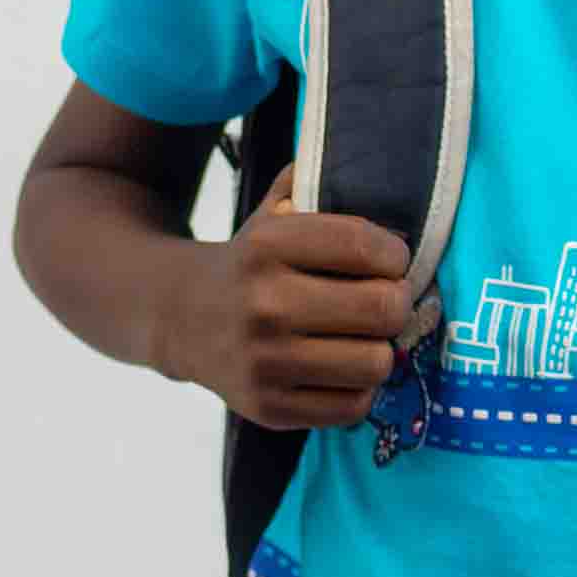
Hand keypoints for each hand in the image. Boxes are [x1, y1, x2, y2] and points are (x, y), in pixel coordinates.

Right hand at [161, 162, 441, 426]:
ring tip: (365, 335)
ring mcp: (264, 362)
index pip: (366, 246)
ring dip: (381, 348)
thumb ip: (317, 183)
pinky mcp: (268, 407)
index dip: (396, 254)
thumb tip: (380, 168)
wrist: (179, 317)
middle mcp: (263, 305)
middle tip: (386, 299)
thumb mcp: (272, 213)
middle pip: (382, 308)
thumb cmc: (249, 262)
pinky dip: (358, 388)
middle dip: (397, 301)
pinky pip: (352, 406)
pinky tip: (341, 367)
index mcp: (267, 247)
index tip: (392, 259)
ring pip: (375, 362)